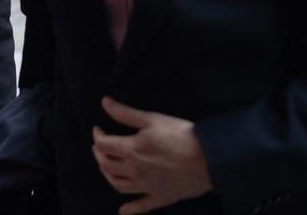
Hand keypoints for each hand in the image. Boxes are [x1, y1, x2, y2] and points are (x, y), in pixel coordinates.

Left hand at [92, 97, 212, 213]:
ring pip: (118, 185)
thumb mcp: (153, 119)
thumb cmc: (181, 135)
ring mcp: (146, 187)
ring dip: (108, 176)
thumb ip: (126, 113)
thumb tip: (104, 102)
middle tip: (100, 147)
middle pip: (106, 165)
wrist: (209, 159)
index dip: (97, 136)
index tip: (98, 129)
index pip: (103, 145)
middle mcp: (134, 170)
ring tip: (107, 168)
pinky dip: (130, 210)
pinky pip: (141, 206)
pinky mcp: (160, 197)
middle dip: (99, 154)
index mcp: (131, 150)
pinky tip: (122, 211)